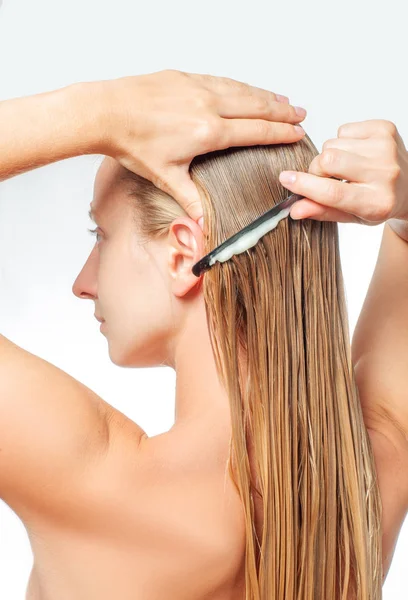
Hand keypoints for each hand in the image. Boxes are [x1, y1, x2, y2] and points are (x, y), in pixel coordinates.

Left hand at [99, 69, 306, 221]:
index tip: (297, 132)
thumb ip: (191, 199)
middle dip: (282, 111)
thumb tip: (203, 225)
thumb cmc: (133, 144)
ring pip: (241, 90)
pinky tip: (246, 88)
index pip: (255, 131)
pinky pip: (222, 80)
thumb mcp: (165, 177)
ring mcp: (197, 88)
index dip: (279, 132)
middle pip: (256, 106)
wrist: (106, 112)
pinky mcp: (185, 77)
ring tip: (284, 100)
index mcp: (208, 132)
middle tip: (301, 113)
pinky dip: (241, 85)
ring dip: (265, 95)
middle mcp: (208, 105)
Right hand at [278, 120, 407, 226]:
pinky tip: (355, 153)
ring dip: (331, 156)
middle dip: (316, 169)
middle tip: (323, 178)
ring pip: (332, 144)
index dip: (304, 185)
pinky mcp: (385, 129)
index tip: (285, 179)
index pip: (332, 192)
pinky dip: (342, 142)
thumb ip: (322, 211)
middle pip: (328, 161)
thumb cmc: (378, 202)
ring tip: (345, 166)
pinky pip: (343, 130)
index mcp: (377, 203)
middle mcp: (386, 174)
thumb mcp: (351, 216)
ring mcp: (387, 148)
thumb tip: (294, 209)